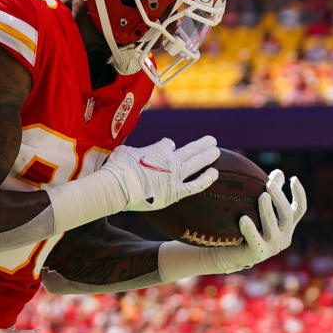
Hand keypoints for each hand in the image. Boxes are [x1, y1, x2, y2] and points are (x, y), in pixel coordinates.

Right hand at [101, 136, 219, 211]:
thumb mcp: (123, 151)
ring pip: (197, 163)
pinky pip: (196, 184)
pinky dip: (207, 179)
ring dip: (208, 156)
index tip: (166, 148)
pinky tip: (215, 173)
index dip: (167, 146)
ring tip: (216, 151)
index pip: (168, 144)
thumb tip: (128, 151)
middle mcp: (171, 160)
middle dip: (201, 145)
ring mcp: (175, 175)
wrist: (117, 187)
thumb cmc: (116, 169)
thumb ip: (131, 150)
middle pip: (190, 150)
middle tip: (212, 140)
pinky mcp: (176, 191)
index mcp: (158, 149)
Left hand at [209, 170, 306, 272]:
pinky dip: (249, 228)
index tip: (293, 178)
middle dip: (279, 198)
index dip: (299, 194)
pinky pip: (254, 239)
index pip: (298, 209)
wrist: (225, 254)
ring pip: (273, 226)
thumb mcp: (257, 211)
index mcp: (285, 226)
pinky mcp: (258, 253)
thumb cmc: (242, 229)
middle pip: (286, 214)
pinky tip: (242, 218)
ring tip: (262, 196)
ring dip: (268, 210)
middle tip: (269, 183)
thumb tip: (279, 172)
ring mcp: (272, 247)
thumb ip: (269, 193)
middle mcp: (283, 236)